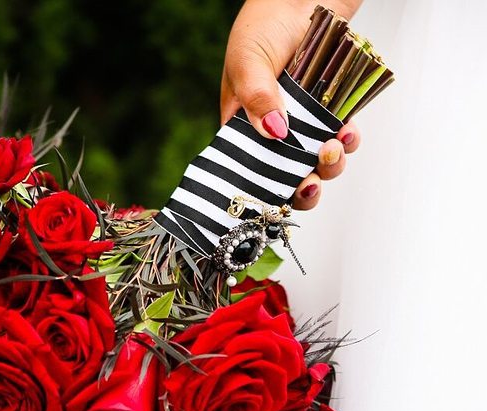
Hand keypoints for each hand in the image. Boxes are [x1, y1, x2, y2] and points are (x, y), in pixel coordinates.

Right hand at [221, 0, 361, 209]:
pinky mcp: (329, 112)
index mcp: (242, 128)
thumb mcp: (248, 59)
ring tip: (333, 149)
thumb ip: (256, 96)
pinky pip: (341, 137)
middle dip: (301, 189)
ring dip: (328, 167)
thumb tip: (275, 133)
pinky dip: (348, 141)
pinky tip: (349, 131)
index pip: (249, 172)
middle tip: (310, 183)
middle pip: (286, 178)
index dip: (263, 193)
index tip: (276, 204)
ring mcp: (303, 125)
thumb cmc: (263, 24)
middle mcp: (273, 132)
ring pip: (317, 163)